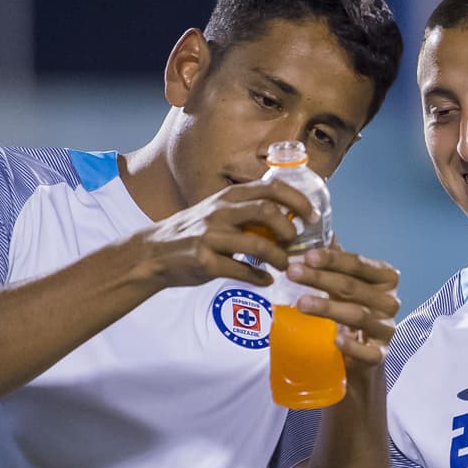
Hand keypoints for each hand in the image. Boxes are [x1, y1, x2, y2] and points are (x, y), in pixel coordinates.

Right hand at [139, 178, 316, 287]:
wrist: (153, 253)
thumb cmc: (192, 232)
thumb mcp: (217, 211)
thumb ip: (246, 211)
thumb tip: (287, 216)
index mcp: (228, 198)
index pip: (271, 188)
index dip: (297, 200)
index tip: (313, 215)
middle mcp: (220, 212)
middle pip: (267, 211)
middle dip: (290, 228)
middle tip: (297, 242)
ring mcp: (211, 237)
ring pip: (258, 244)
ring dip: (279, 258)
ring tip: (285, 266)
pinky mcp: (205, 262)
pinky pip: (242, 271)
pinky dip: (260, 277)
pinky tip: (266, 280)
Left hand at [284, 241, 400, 368]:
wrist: (364, 352)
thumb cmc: (353, 308)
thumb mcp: (348, 281)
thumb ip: (336, 260)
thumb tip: (315, 229)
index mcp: (386, 278)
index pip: (358, 264)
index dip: (332, 259)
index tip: (306, 255)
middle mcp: (390, 301)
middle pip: (352, 287)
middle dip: (320, 278)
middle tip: (291, 272)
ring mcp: (387, 328)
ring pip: (356, 315)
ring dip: (327, 307)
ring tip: (300, 303)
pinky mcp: (380, 354)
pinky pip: (369, 351)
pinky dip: (353, 347)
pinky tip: (336, 341)